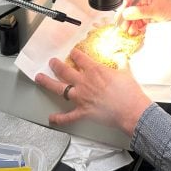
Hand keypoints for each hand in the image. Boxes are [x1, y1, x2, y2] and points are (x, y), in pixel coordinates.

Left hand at [34, 49, 152, 135]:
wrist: (131, 110)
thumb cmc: (129, 92)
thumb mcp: (126, 72)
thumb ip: (121, 62)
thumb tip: (121, 56)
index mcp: (95, 70)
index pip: (80, 58)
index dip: (75, 54)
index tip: (72, 52)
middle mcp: (84, 82)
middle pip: (64, 70)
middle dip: (56, 65)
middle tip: (52, 62)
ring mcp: (81, 97)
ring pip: (59, 89)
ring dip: (47, 83)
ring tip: (39, 79)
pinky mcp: (82, 112)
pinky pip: (68, 116)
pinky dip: (59, 118)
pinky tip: (51, 118)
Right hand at [120, 0, 170, 35]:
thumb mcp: (156, 10)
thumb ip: (140, 12)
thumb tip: (127, 13)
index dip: (123, 9)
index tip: (119, 18)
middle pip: (131, 9)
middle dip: (127, 19)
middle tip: (123, 27)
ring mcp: (148, 8)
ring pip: (135, 17)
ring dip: (131, 24)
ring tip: (130, 31)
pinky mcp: (151, 17)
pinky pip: (140, 22)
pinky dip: (137, 27)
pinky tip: (136, 32)